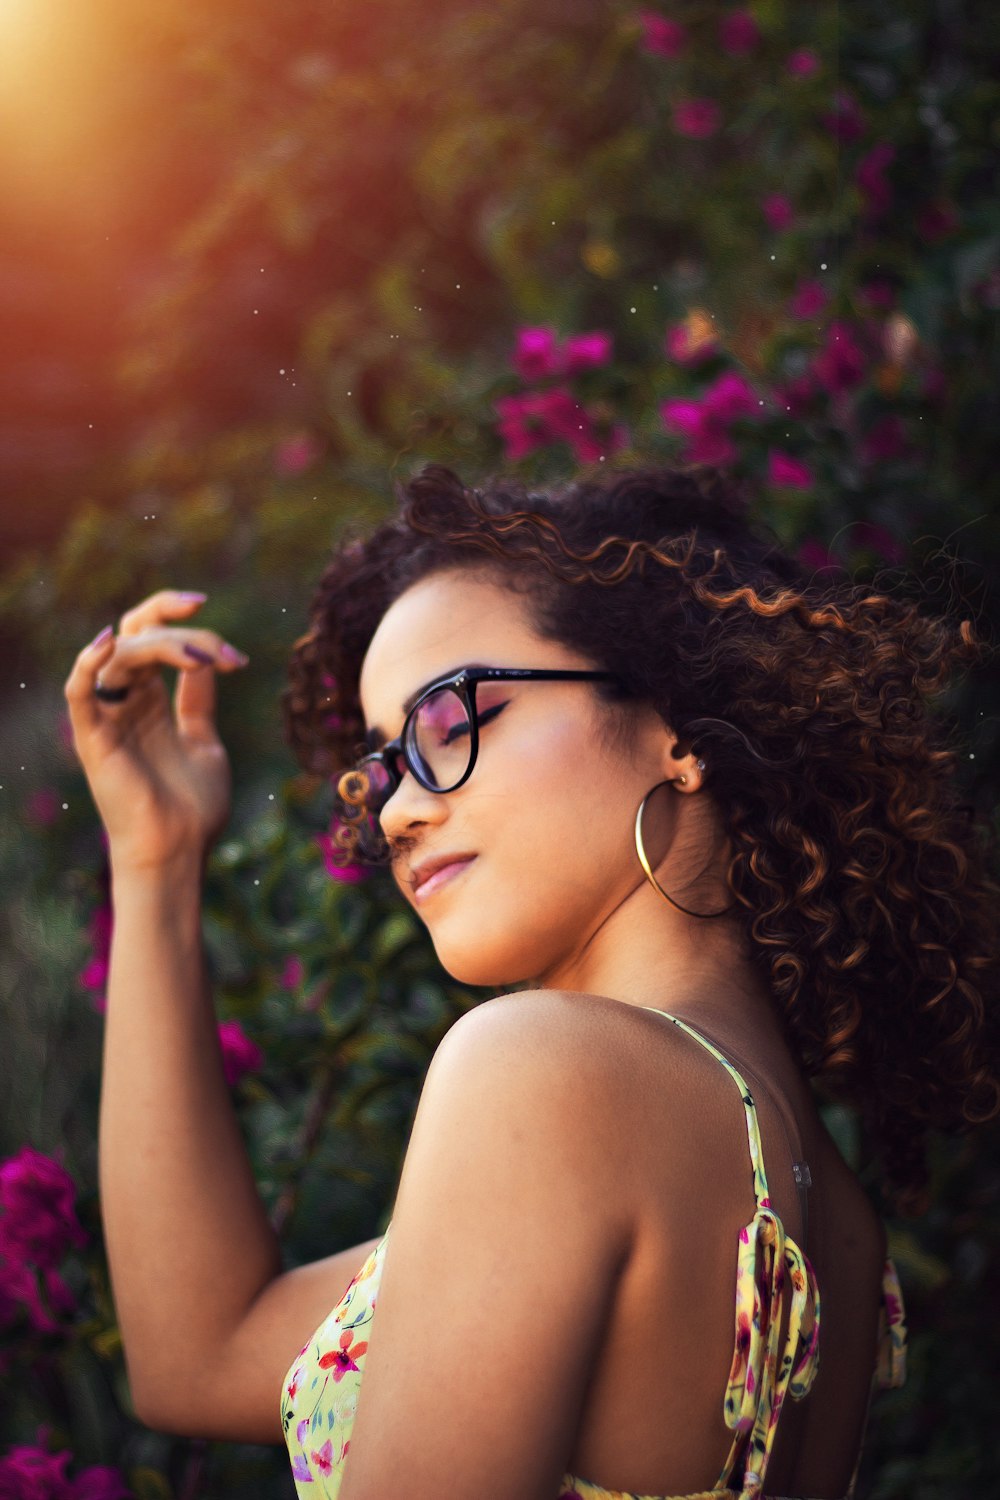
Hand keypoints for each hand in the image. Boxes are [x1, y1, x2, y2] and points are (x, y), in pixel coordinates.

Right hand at [64, 590, 249, 870]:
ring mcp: (108, 718)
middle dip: (169, 615)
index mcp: (149, 702)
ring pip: (121, 654)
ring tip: (203, 657)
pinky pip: (78, 692)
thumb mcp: (204, 739)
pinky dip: (87, 664)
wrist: (179, 852)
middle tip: (204, 609)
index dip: (184, 624)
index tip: (224, 637)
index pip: (154, 640)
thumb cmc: (192, 808)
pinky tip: (108, 644)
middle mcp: (125, 703)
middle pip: (136, 635)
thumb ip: (197, 698)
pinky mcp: (93, 738)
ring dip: (162, 644)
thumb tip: (207, 657)